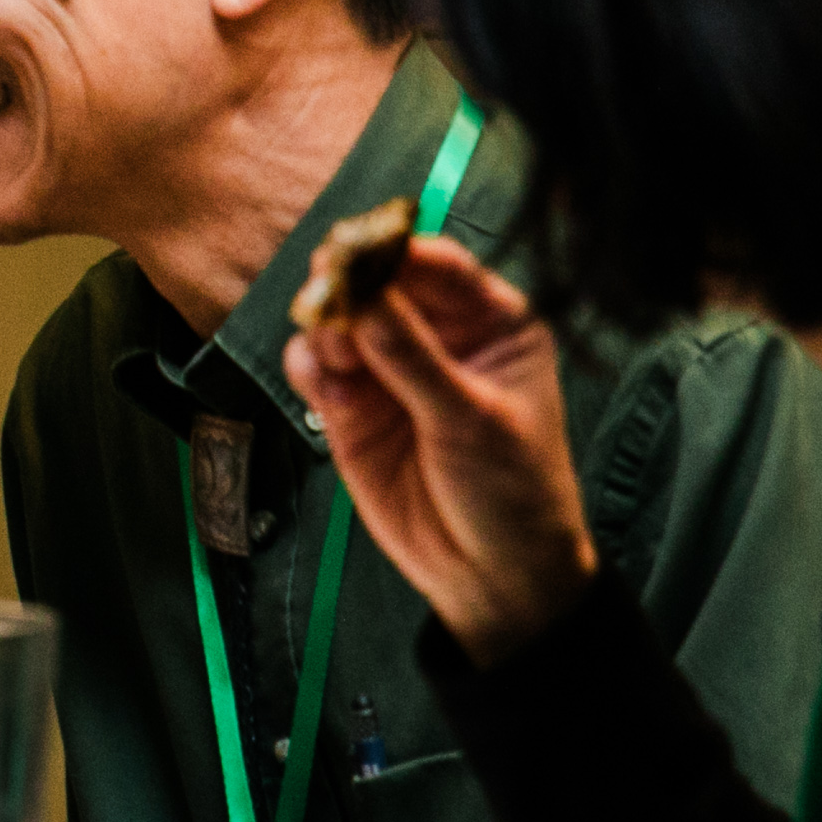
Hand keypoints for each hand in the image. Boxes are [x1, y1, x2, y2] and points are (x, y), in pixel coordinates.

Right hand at [282, 236, 597, 663]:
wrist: (487, 572)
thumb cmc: (511, 490)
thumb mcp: (473, 419)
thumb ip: (413, 358)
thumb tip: (362, 297)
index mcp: (490, 323)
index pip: (438, 266)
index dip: (396, 252)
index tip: (358, 250)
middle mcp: (436, 336)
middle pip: (377, 283)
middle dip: (347, 285)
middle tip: (324, 290)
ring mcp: (388, 369)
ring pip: (337, 320)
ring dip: (325, 329)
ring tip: (335, 359)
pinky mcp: (350, 406)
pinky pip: (314, 366)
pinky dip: (310, 367)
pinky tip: (328, 388)